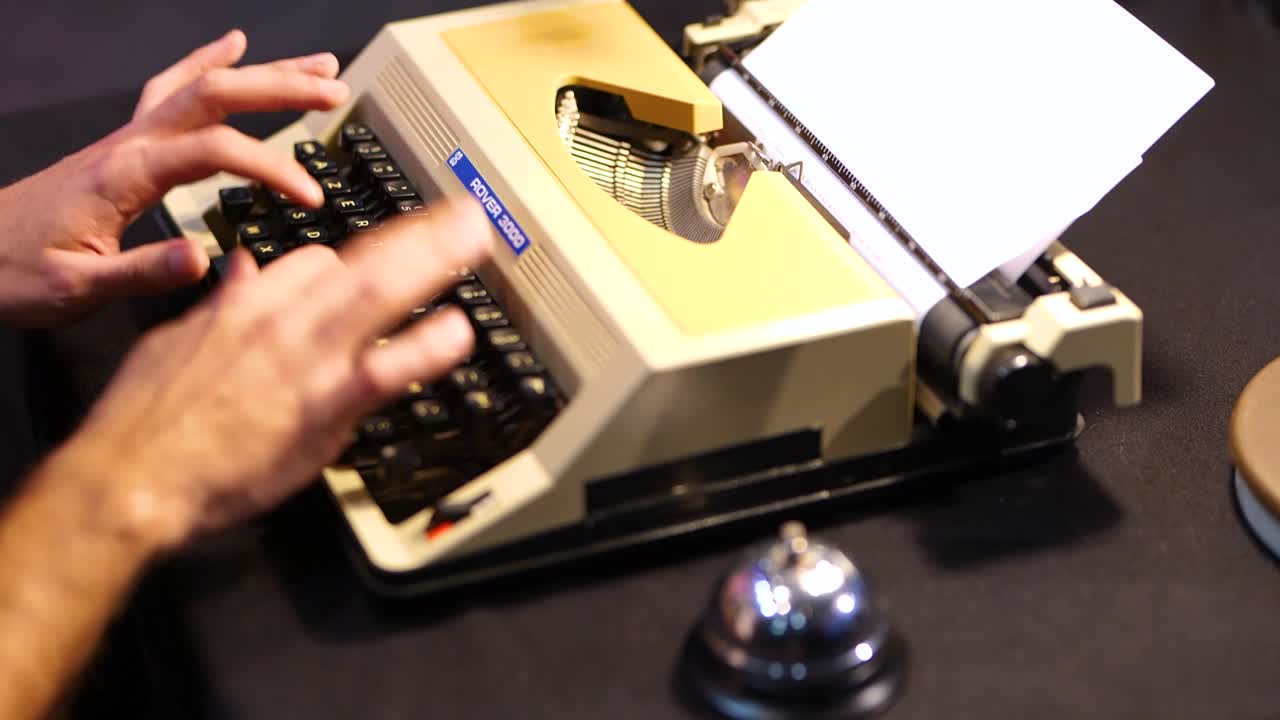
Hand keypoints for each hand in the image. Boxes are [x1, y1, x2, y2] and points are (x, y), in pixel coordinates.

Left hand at [0, 29, 348, 327]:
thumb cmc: (15, 272)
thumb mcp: (77, 288)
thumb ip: (143, 272)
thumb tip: (204, 259)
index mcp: (125, 176)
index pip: (215, 152)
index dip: (270, 168)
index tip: (309, 196)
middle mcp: (129, 145)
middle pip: (216, 95)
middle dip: (281, 88)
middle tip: (333, 92)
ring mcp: (127, 138)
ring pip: (203, 85)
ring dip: (263, 72)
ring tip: (315, 66)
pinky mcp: (125, 144)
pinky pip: (173, 87)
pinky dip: (208, 62)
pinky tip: (233, 47)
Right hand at [45, 200, 492, 548]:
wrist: (128, 477)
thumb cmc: (144, 421)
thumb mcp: (175, 342)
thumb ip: (220, 306)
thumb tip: (242, 274)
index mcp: (246, 302)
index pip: (315, 261)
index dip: (352, 262)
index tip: (379, 263)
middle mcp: (282, 319)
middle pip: (361, 260)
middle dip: (418, 234)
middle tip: (462, 214)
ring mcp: (307, 358)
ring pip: (379, 293)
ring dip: (433, 261)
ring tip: (474, 239)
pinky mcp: (322, 405)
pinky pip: (385, 369)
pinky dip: (423, 348)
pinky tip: (456, 332)